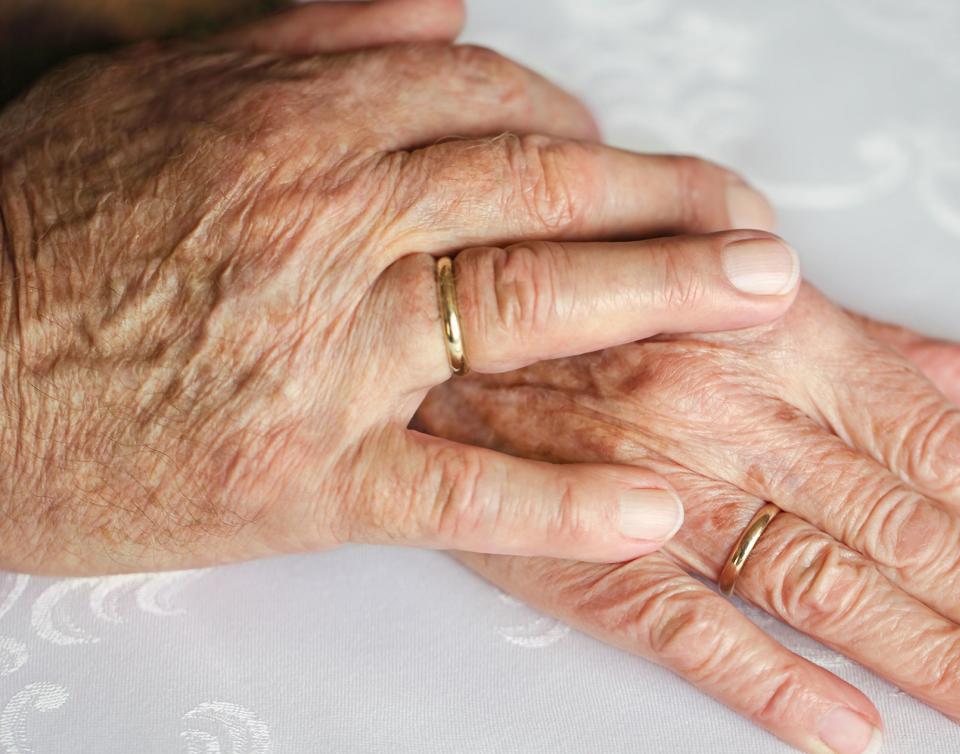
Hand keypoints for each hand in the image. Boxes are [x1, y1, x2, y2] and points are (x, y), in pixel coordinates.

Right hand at [0, 2, 796, 573]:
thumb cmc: (36, 236)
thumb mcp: (155, 89)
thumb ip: (311, 36)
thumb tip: (441, 5)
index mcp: (287, 120)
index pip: (490, 103)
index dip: (585, 130)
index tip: (637, 165)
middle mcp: (320, 222)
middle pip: (540, 189)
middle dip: (669, 202)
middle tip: (760, 226)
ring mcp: (319, 354)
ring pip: (525, 310)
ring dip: (659, 301)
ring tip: (756, 306)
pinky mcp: (301, 476)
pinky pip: (461, 488)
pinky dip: (565, 501)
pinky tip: (653, 504)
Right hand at [418, 289, 959, 751]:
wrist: (446, 316)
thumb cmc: (605, 287)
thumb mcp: (746, 279)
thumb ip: (875, 343)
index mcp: (783, 341)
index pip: (938, 451)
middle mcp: (734, 418)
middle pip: (904, 532)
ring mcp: (661, 492)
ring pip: (822, 587)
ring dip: (936, 659)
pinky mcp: (589, 557)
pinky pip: (688, 629)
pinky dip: (771, 685)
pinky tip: (851, 731)